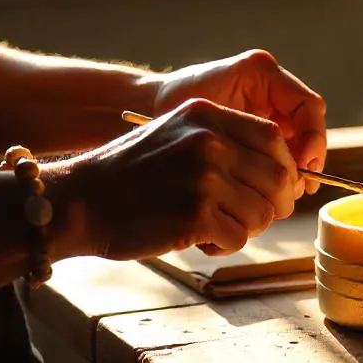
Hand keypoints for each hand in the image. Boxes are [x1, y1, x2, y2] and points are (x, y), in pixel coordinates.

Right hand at [50, 98, 299, 260]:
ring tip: (216, 227)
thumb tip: (282, 171)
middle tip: (254, 217)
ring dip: (246, 228)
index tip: (276, 188)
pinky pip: (238, 238)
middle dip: (274, 205)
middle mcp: (209, 141)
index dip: (283, 168)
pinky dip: (225, 246)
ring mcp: (203, 177)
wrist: (79, 200)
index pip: (273, 138)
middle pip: (277, 178)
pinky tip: (202, 240)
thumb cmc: (131, 175)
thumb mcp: (177, 134)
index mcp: (207, 115)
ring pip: (262, 213)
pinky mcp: (194, 214)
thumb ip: (225, 142)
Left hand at [148, 50, 326, 194]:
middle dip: (306, 159)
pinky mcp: (258, 128)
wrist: (144, 110)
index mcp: (260, 73)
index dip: (314, 139)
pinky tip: (269, 192)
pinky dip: (278, 173)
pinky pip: (281, 151)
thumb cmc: (168, 109)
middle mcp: (270, 86)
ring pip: (299, 143)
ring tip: (282, 194)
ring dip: (294, 170)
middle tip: (296, 189)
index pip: (309, 106)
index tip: (304, 168)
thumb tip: (286, 168)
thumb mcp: (207, 119)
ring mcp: (267, 107)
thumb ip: (249, 136)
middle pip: (309, 126)